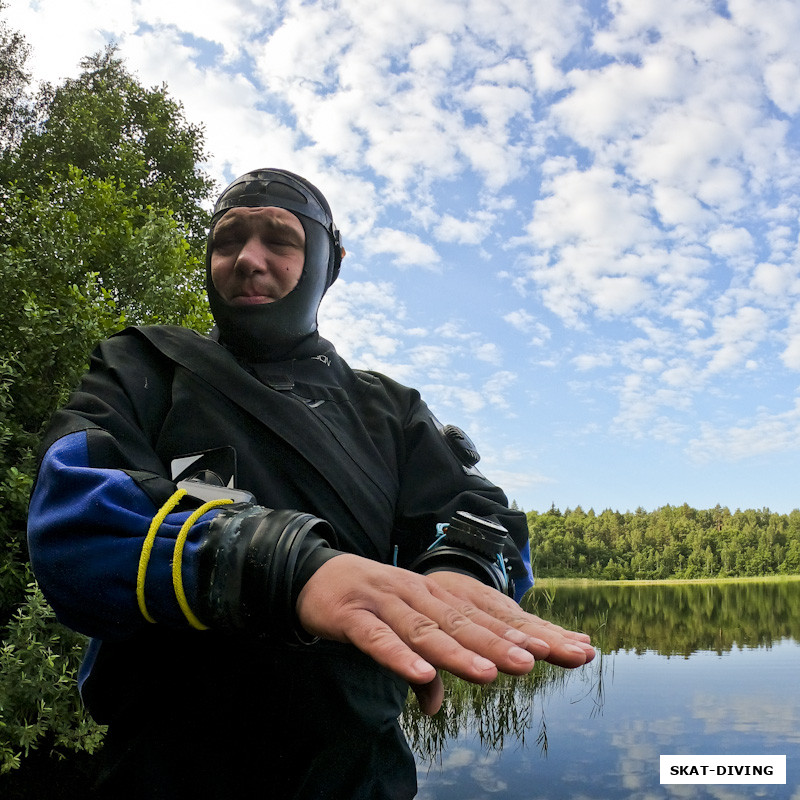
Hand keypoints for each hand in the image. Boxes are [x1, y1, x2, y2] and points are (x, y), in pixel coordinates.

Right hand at [295, 554, 594, 714]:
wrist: (312, 575)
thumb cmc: (364, 605)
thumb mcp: (398, 634)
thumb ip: (418, 668)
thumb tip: (434, 703)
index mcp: (435, 599)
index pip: (485, 619)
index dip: (523, 635)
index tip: (565, 650)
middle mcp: (417, 597)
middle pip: (463, 623)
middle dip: (500, 643)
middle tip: (537, 661)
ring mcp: (386, 603)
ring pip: (426, 630)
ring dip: (458, 652)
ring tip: (491, 673)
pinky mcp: (354, 616)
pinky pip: (378, 639)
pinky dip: (398, 657)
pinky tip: (423, 676)